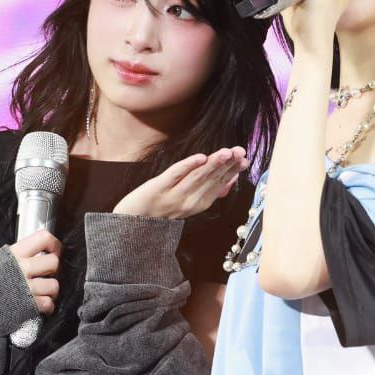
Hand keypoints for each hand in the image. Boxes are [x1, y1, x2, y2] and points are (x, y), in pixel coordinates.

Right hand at [9, 229, 61, 314]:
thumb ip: (18, 256)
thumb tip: (38, 253)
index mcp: (14, 254)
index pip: (43, 238)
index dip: (53, 244)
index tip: (54, 250)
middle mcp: (21, 268)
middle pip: (53, 262)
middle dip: (53, 270)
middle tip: (46, 275)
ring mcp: (26, 287)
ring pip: (54, 285)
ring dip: (50, 291)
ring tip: (42, 293)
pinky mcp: (29, 306)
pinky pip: (48, 303)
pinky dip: (46, 307)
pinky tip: (38, 305)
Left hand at [112, 148, 248, 218]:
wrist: (130, 223)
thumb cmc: (159, 210)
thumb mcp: (187, 202)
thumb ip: (209, 191)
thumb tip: (230, 180)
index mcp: (197, 204)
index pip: (219, 184)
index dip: (232, 171)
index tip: (244, 158)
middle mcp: (188, 202)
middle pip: (210, 180)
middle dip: (227, 165)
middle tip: (240, 151)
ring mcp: (173, 196)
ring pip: (197, 177)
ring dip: (213, 164)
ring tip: (226, 152)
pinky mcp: (157, 189)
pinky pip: (174, 176)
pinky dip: (188, 166)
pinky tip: (200, 158)